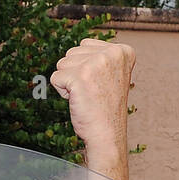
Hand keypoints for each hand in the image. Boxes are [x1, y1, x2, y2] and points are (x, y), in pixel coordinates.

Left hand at [50, 38, 134, 175]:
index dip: (85, 67)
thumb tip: (80, 46)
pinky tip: (77, 101)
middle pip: (71, 53)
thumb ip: (99, 56)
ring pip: (62, 64)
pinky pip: (55, 78)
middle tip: (91, 92)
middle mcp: (112, 53)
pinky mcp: (80, 76)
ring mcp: (96, 63)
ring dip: (68, 82)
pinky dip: (61, 92)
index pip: (85, 45)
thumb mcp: (110, 74)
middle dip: (75, 73)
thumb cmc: (105, 108)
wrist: (107, 134)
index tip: (100, 84)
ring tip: (85, 96)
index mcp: (123, 51)